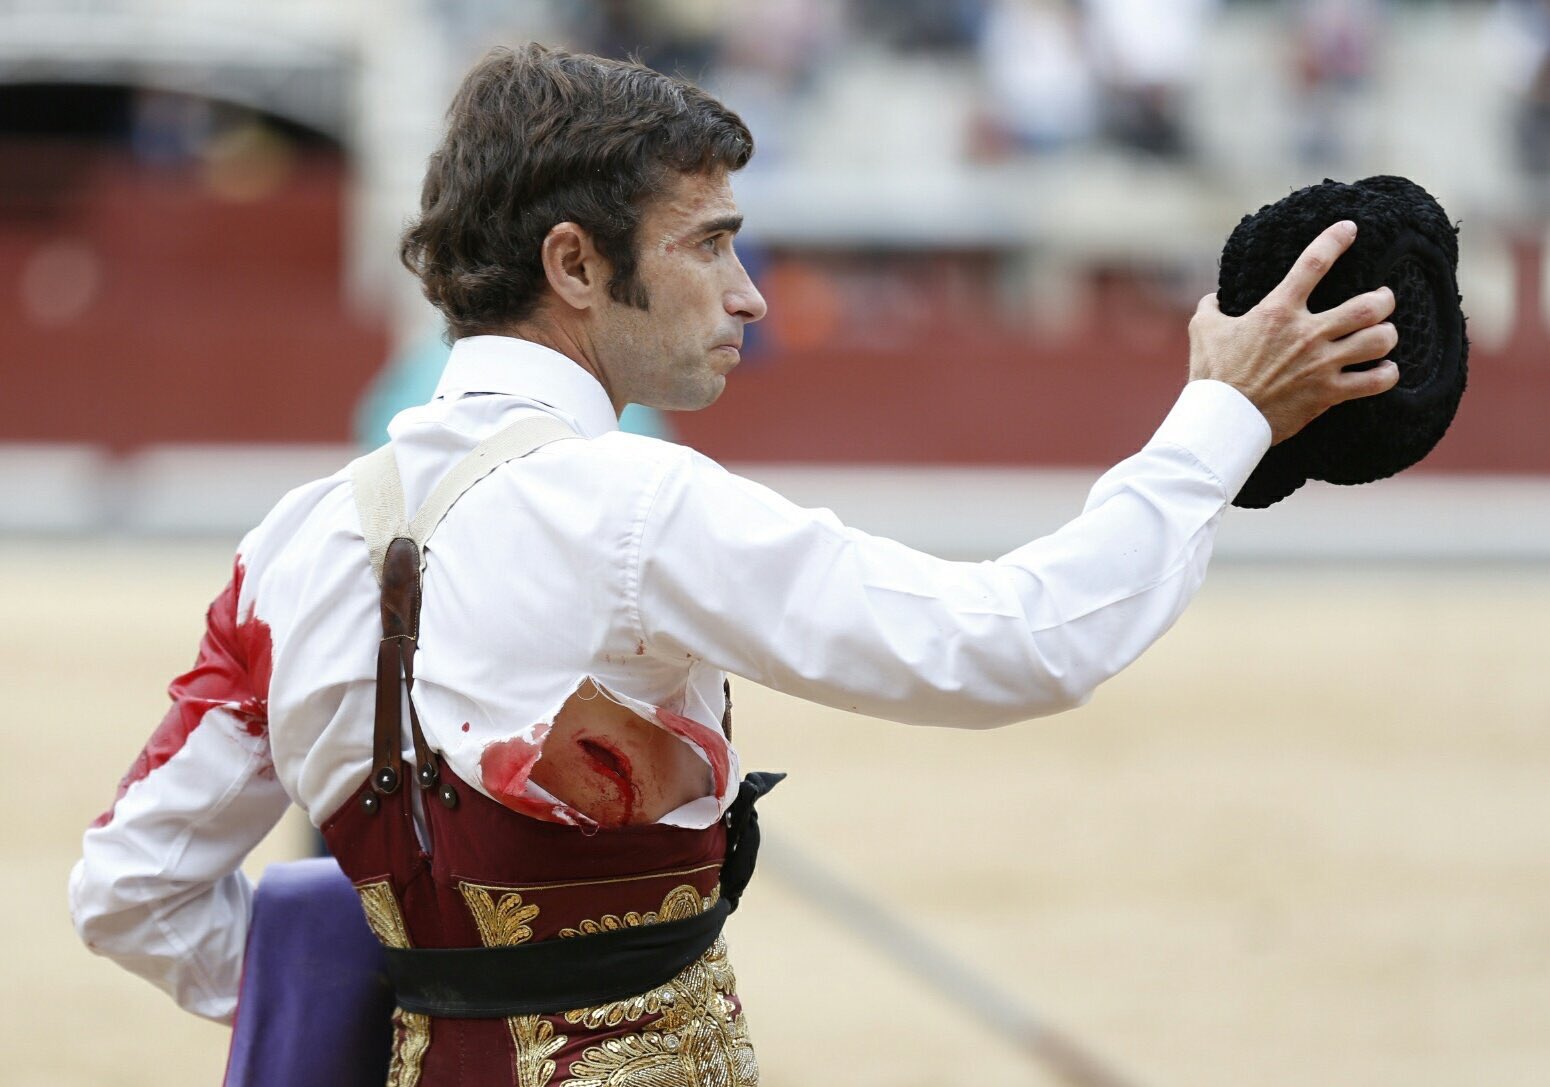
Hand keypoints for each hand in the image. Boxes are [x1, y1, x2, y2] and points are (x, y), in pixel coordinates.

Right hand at [1187, 220, 1399, 443]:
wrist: (1222, 419)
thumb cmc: (1211, 374)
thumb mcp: (1203, 329)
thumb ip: (1212, 307)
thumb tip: (1214, 298)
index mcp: (1278, 311)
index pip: (1313, 263)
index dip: (1335, 240)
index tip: (1350, 228)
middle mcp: (1307, 333)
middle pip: (1368, 306)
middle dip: (1384, 299)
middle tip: (1382, 298)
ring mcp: (1321, 364)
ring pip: (1379, 340)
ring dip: (1387, 334)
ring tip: (1384, 334)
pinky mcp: (1328, 394)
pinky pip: (1375, 382)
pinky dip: (1387, 374)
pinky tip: (1385, 370)